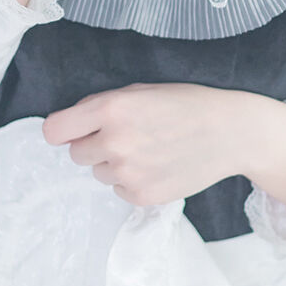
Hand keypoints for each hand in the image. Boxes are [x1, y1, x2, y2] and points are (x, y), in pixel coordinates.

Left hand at [42, 83, 241, 208]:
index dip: (62, 130)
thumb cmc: (187, 105)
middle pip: (75, 154)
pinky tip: (157, 166)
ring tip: (148, 150)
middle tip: (126, 137)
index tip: (72, 131)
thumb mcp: (142, 90)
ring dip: (113, 163)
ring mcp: (127, 171)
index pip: (54, 130)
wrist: (230, 133)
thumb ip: (102, 105)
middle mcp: (114, 141)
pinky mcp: (141, 195)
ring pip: (98, 172)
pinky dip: (132, 180)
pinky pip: (119, 189)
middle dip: (93, 145)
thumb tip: (72, 123)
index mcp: (111, 108)